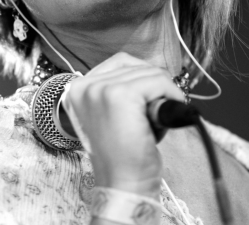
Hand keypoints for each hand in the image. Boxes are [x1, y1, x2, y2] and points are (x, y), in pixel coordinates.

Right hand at [62, 52, 183, 196]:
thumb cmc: (123, 154)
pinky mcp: (119, 95)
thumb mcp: (113, 114)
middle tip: (153, 116)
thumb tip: (154, 72)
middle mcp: (84, 85)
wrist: (124, 185)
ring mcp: (100, 89)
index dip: (142, 78)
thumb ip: (120, 89)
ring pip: (149, 73)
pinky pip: (158, 81)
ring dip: (162, 93)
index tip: (148, 100)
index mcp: (78, 89)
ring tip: (154, 121)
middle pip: (134, 65)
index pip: (119, 62)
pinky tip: (165, 115)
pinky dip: (170, 94)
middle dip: (153, 87)